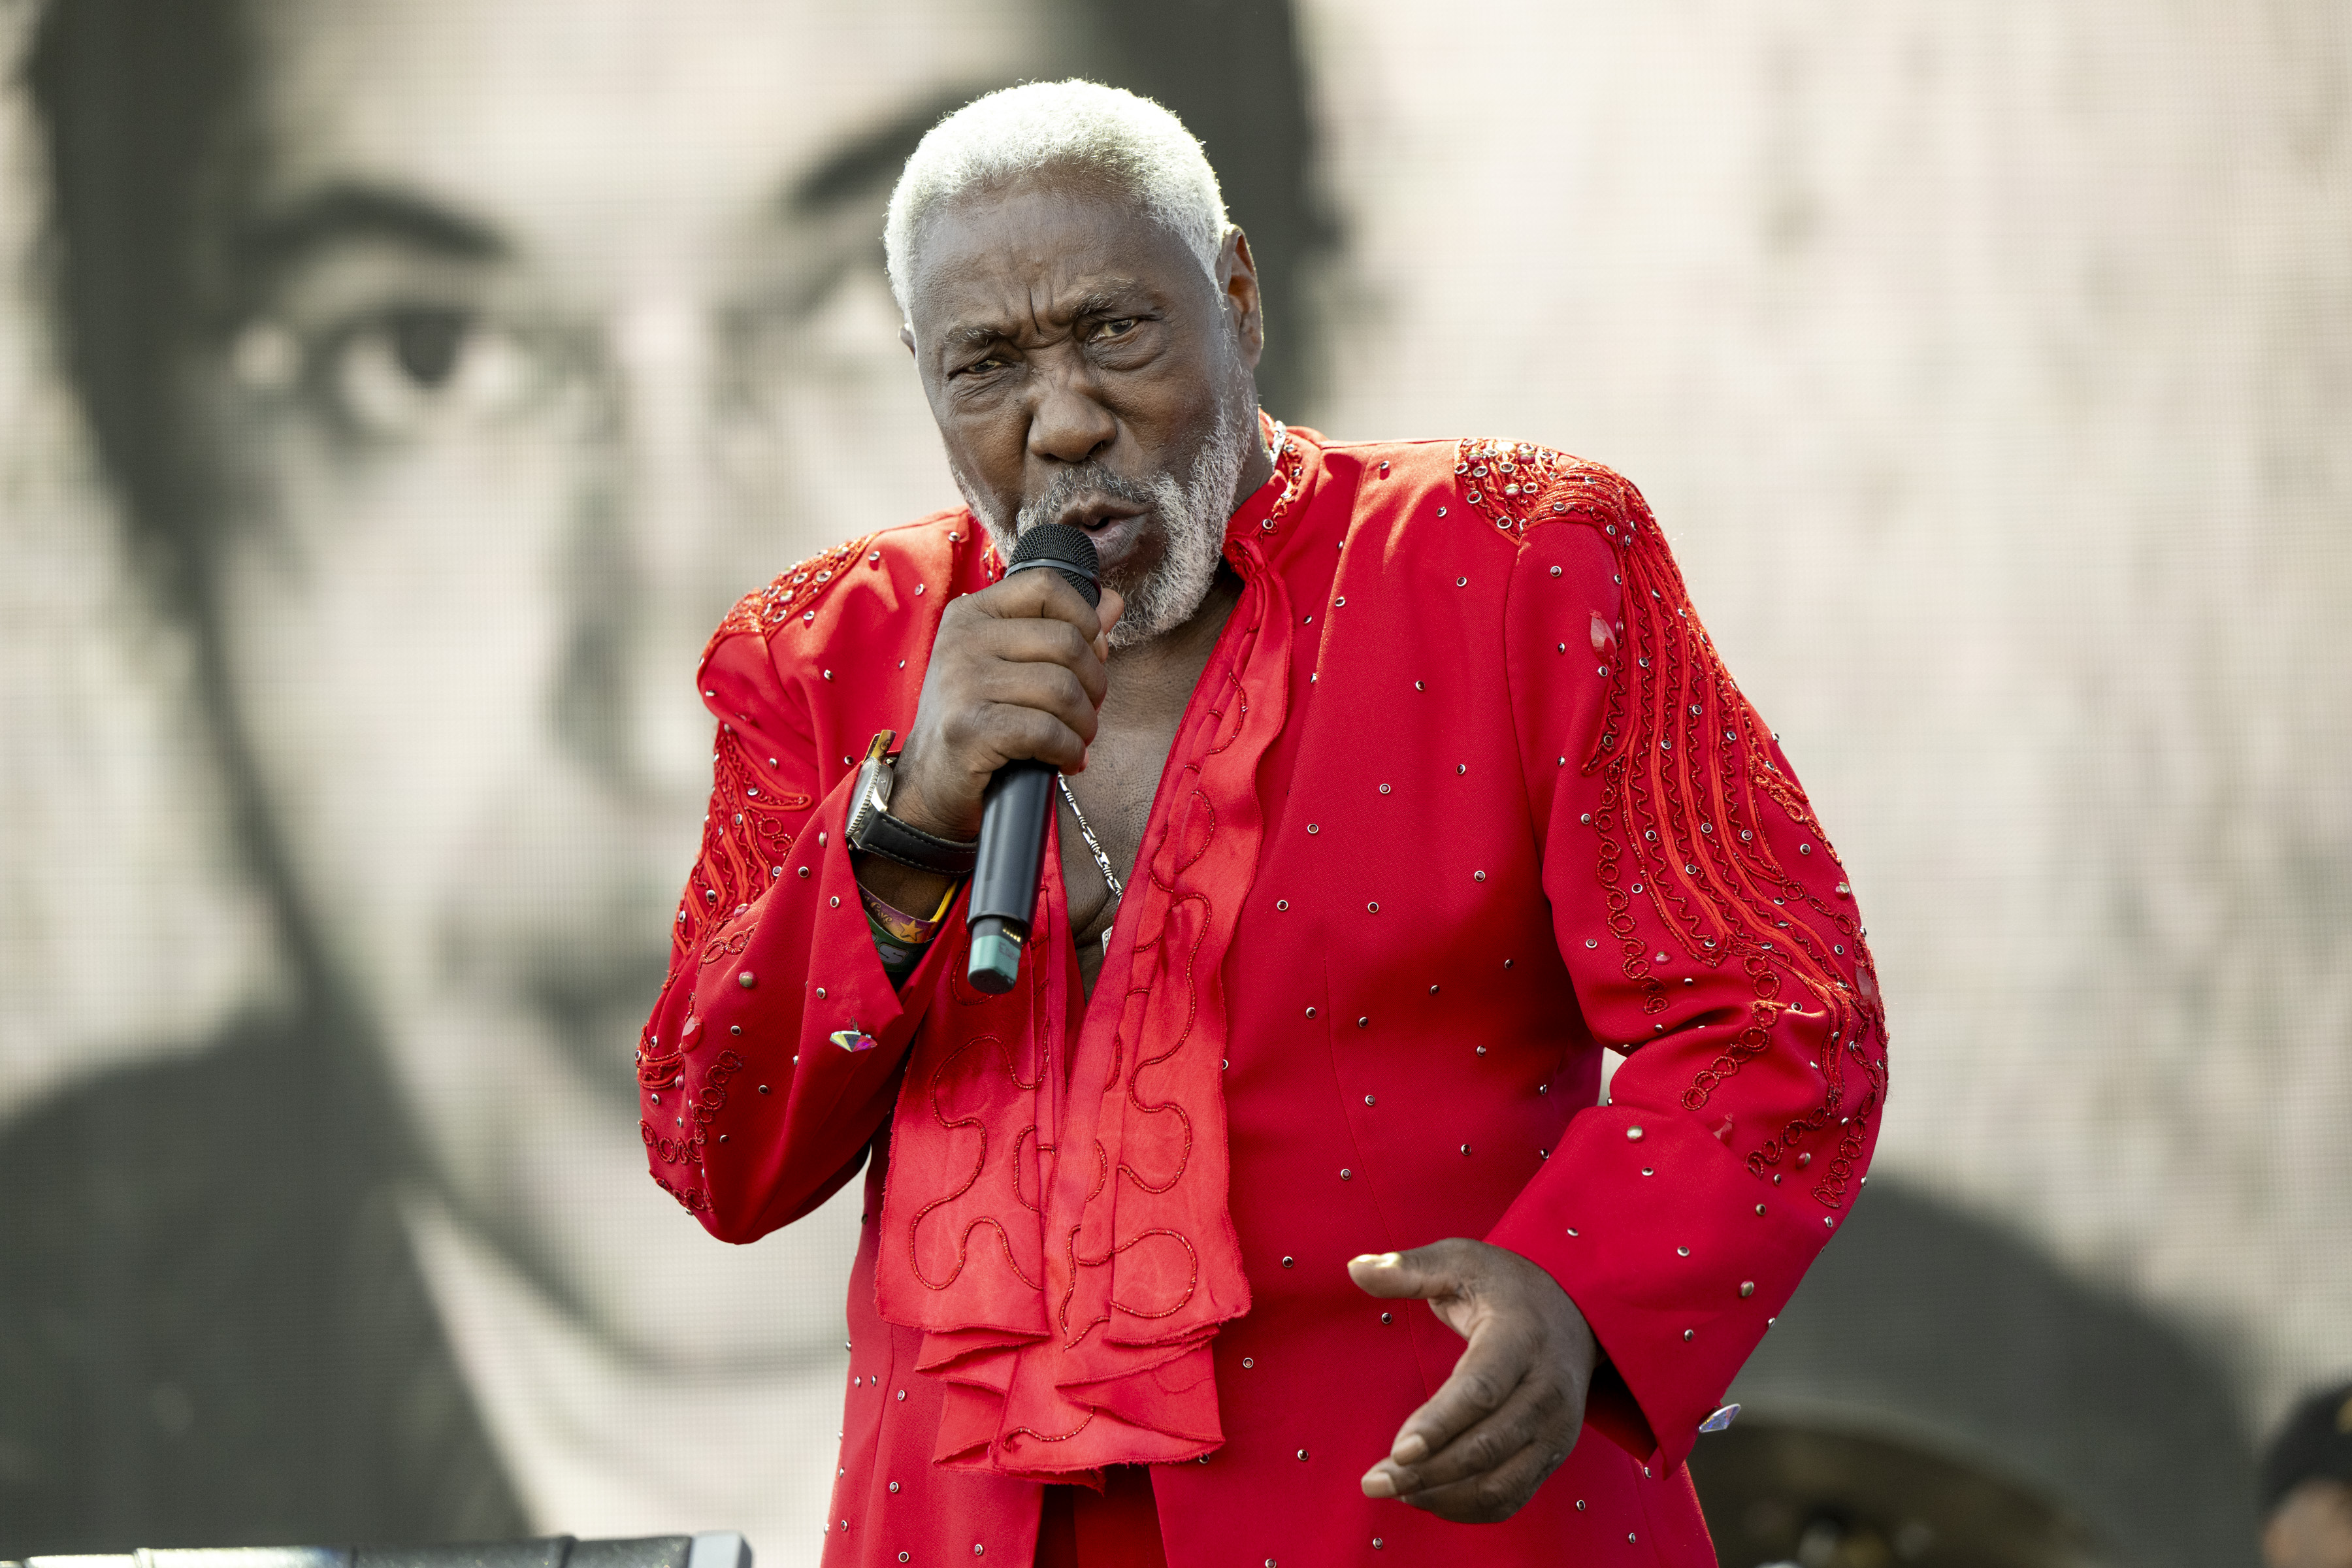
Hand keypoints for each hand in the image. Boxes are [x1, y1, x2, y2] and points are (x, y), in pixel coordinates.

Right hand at [887, 571, 1125, 841]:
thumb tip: (1112, 603)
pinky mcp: (969, 729)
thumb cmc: (979, 720)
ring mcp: (962, 683)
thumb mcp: (1012, 665)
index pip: (1046, 586)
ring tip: (1077, 740)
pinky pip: (1047, 731)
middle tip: (1087, 712)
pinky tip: (1066, 760)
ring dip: (1084, 724)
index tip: (1093, 654)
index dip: (1085, 619)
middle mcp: (963, 640)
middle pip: (1066, 642)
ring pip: (1062, 690)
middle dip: (1094, 684)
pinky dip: (1069, 750)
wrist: (932, 781)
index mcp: (972, 614)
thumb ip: (1061, 629)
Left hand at [1350, 1239, 1597, 1522]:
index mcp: (1522, 1337)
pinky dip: (1468, 1508)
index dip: (1439, 1423)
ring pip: (1500, 1483)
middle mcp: (1547, 1390)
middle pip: (1486, 1445)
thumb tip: (1356, 1268)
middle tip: (1376, 1481)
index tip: (1398, 1451)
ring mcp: (1556, 1428)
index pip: (1482, 1389)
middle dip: (1427, 1472)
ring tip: (1394, 1491)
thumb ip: (1410, 1267)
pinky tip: (1428, 1499)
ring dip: (1443, 1496)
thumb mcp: (1461, 1261)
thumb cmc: (1507, 1285)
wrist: (1576, 1311)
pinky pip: (1512, 1497)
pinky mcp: (1553, 1454)